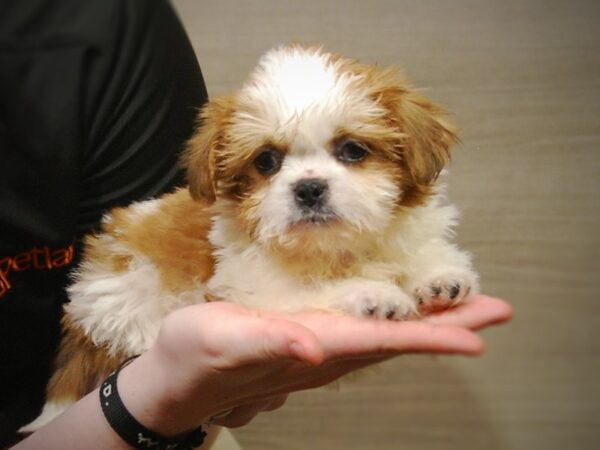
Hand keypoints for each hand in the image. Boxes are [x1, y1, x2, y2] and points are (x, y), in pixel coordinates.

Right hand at [119, 295, 511, 434]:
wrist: (182, 378)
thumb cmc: (197, 357)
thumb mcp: (223, 342)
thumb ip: (269, 343)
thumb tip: (314, 347)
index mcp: (315, 346)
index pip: (385, 342)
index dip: (432, 338)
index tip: (478, 335)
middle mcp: (329, 351)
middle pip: (401, 339)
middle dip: (451, 326)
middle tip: (495, 309)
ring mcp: (324, 347)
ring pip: (391, 334)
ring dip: (433, 321)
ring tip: (466, 304)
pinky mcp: (313, 337)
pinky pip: (371, 327)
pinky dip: (401, 317)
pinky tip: (410, 306)